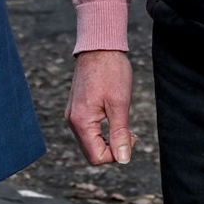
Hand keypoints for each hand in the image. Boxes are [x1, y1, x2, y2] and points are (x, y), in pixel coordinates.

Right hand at [66, 49, 135, 163]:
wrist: (100, 45)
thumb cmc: (111, 70)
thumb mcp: (120, 103)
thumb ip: (120, 132)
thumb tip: (123, 158)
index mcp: (81, 121)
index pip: (96, 157)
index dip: (116, 155)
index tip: (131, 137)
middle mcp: (72, 120)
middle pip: (91, 151)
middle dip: (112, 147)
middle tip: (130, 132)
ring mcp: (73, 114)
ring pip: (90, 141)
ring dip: (108, 139)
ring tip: (124, 124)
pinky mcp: (77, 107)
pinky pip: (88, 128)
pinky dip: (102, 130)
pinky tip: (114, 117)